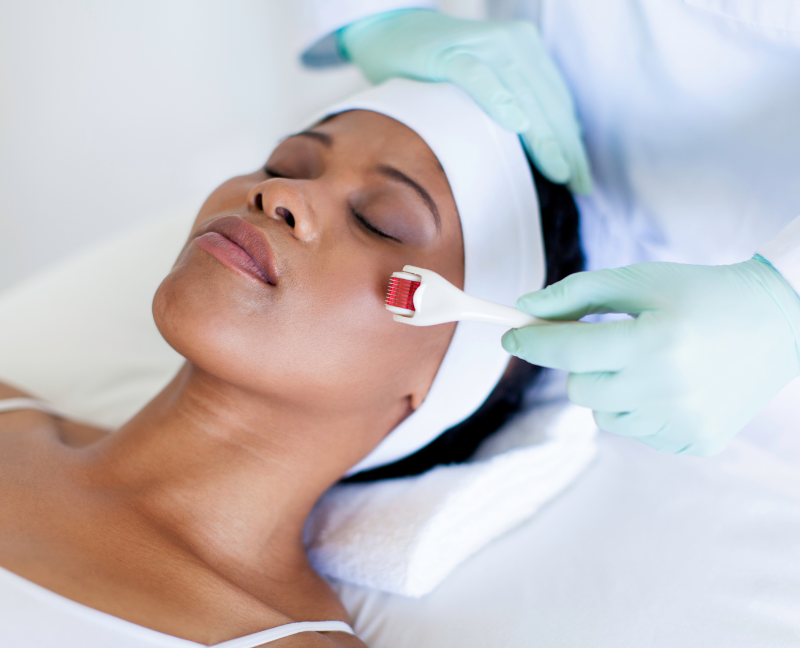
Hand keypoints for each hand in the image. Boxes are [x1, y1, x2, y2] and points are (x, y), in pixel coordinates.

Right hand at [339, 9, 591, 193]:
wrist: (393, 29)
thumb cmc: (440, 65)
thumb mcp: (488, 80)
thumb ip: (516, 101)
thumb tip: (548, 142)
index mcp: (527, 51)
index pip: (557, 103)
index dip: (572, 142)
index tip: (582, 177)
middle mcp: (513, 44)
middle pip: (547, 103)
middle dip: (566, 147)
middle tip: (578, 184)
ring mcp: (484, 46)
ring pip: (523, 95)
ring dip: (543, 135)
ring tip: (559, 168)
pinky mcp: (453, 52)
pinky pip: (479, 78)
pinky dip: (499, 99)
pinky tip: (516, 123)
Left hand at [501, 258, 799, 454]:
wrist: (778, 321)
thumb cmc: (700, 292)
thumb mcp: (639, 280)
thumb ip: (577, 293)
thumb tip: (525, 308)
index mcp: (654, 342)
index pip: (567, 350)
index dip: (532, 342)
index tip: (512, 336)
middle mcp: (668, 390)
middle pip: (579, 388)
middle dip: (580, 363)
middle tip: (610, 342)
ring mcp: (684, 423)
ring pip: (603, 415)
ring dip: (610, 389)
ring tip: (649, 362)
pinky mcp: (696, 442)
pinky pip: (636, 431)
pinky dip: (639, 409)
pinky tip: (673, 384)